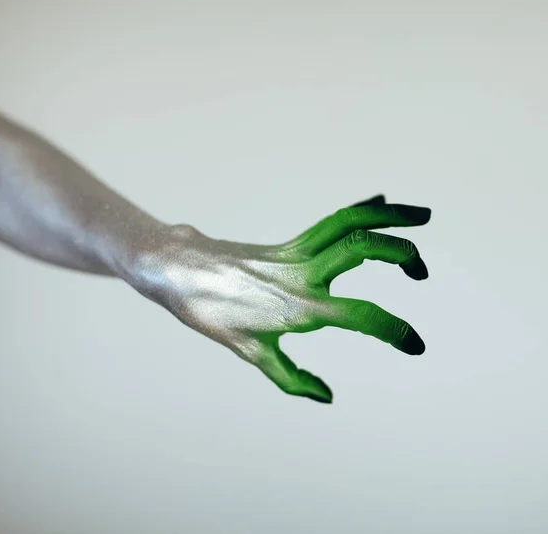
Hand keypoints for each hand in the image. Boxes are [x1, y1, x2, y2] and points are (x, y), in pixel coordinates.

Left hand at [130, 194, 430, 402]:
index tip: (416, 345)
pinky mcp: (288, 242)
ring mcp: (295, 253)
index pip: (360, 316)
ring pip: (350, 223)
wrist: (177, 271)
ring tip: (422, 216)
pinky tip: (378, 203)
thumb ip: (290, 378)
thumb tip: (327, 397)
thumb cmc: (208, 312)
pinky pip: (332, 222)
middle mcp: (301, 274)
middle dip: (402, 252)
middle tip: (423, 271)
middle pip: (362, 248)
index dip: (395, 330)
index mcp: (297, 307)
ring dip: (389, 217)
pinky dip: (360, 212)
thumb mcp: (250, 353)